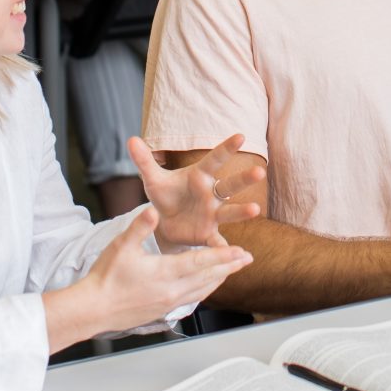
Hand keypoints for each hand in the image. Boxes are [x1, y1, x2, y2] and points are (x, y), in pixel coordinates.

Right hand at [80, 205, 251, 332]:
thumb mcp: (121, 246)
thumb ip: (140, 227)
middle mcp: (172, 290)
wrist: (93, 309)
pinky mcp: (164, 310)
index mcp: (164, 272)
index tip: (241, 251)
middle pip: (209, 277)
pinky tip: (209, 286)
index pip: (201, 262)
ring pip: (203, 289)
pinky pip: (193, 299)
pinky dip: (206, 289)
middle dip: (230, 266)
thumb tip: (153, 209)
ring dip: (221, 278)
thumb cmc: (105, 278)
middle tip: (248, 258)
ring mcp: (169, 302)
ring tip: (235, 269)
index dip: (223, 255)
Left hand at [129, 134, 262, 247]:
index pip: (214, 160)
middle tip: (259, 172)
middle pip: (230, 185)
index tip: (240, 136)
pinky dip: (225, 249)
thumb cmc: (165, 196)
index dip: (226, 148)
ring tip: (255, 209)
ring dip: (242, 211)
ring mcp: (213, 214)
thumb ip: (144, 161)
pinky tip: (239, 255)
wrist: (164, 223)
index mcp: (199, 177)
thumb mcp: (153, 179)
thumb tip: (131, 140)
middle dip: (244, 179)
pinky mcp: (208, 233)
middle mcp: (211, 194)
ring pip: (230, 212)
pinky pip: (218, 241)